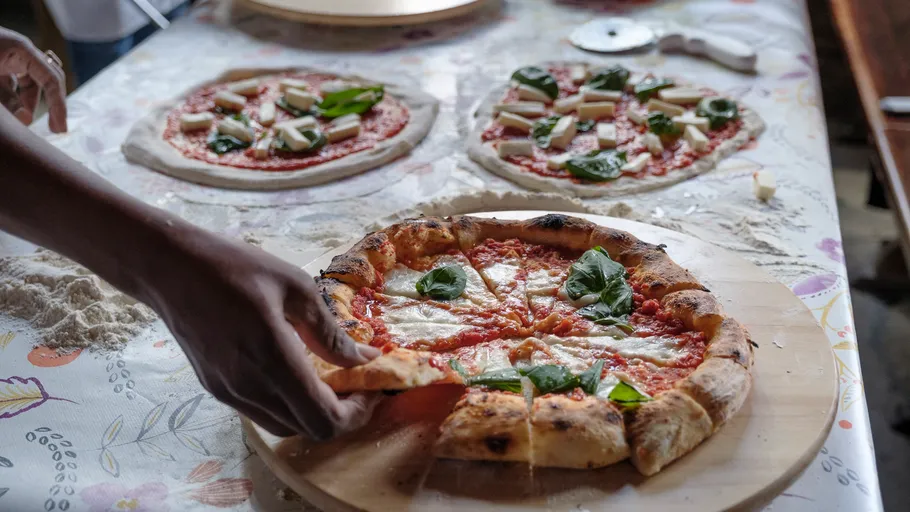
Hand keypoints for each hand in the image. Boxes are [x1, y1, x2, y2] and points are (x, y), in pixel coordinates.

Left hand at [0, 28, 65, 131]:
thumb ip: (6, 99)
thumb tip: (26, 119)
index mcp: (22, 51)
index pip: (52, 80)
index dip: (58, 105)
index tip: (58, 128)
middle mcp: (20, 54)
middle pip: (44, 83)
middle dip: (47, 106)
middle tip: (53, 129)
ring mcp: (9, 58)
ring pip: (27, 86)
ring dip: (24, 105)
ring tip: (20, 123)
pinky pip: (12, 84)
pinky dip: (11, 100)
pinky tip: (8, 112)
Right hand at [146, 226, 381, 438]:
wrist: (170, 268)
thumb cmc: (236, 267)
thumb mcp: (296, 288)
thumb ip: (330, 332)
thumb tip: (365, 358)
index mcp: (272, 360)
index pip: (324, 419)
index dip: (357, 413)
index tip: (373, 388)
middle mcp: (248, 387)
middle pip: (308, 431)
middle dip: (342, 414)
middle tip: (359, 384)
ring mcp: (228, 393)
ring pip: (285, 426)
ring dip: (314, 412)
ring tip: (331, 380)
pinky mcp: (216, 389)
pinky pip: (262, 413)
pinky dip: (289, 405)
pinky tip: (298, 374)